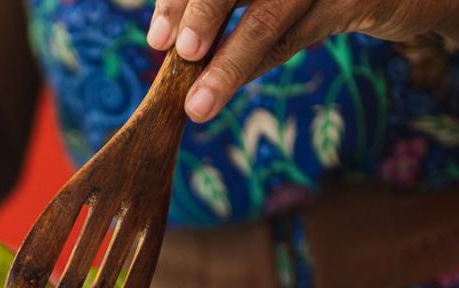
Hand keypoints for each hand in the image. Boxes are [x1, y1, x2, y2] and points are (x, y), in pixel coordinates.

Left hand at [146, 0, 458, 121]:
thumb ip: (242, 12)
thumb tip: (181, 49)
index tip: (155, 36)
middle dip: (199, 13)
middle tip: (171, 54)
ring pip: (269, 13)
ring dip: (230, 61)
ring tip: (198, 104)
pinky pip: (302, 33)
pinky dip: (263, 61)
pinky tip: (234, 87)